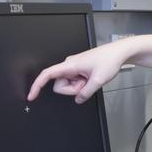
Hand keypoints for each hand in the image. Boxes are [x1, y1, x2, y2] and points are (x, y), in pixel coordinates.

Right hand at [27, 34, 151, 103]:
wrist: (119, 52)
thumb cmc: (109, 60)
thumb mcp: (98, 80)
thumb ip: (86, 92)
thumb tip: (78, 99)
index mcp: (69, 65)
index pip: (47, 74)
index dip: (37, 85)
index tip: (32, 96)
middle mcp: (69, 65)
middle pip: (60, 85)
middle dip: (73, 90)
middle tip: (87, 84)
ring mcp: (74, 67)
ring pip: (69, 85)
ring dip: (80, 87)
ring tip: (92, 79)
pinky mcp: (79, 69)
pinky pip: (76, 81)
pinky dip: (83, 84)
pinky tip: (92, 78)